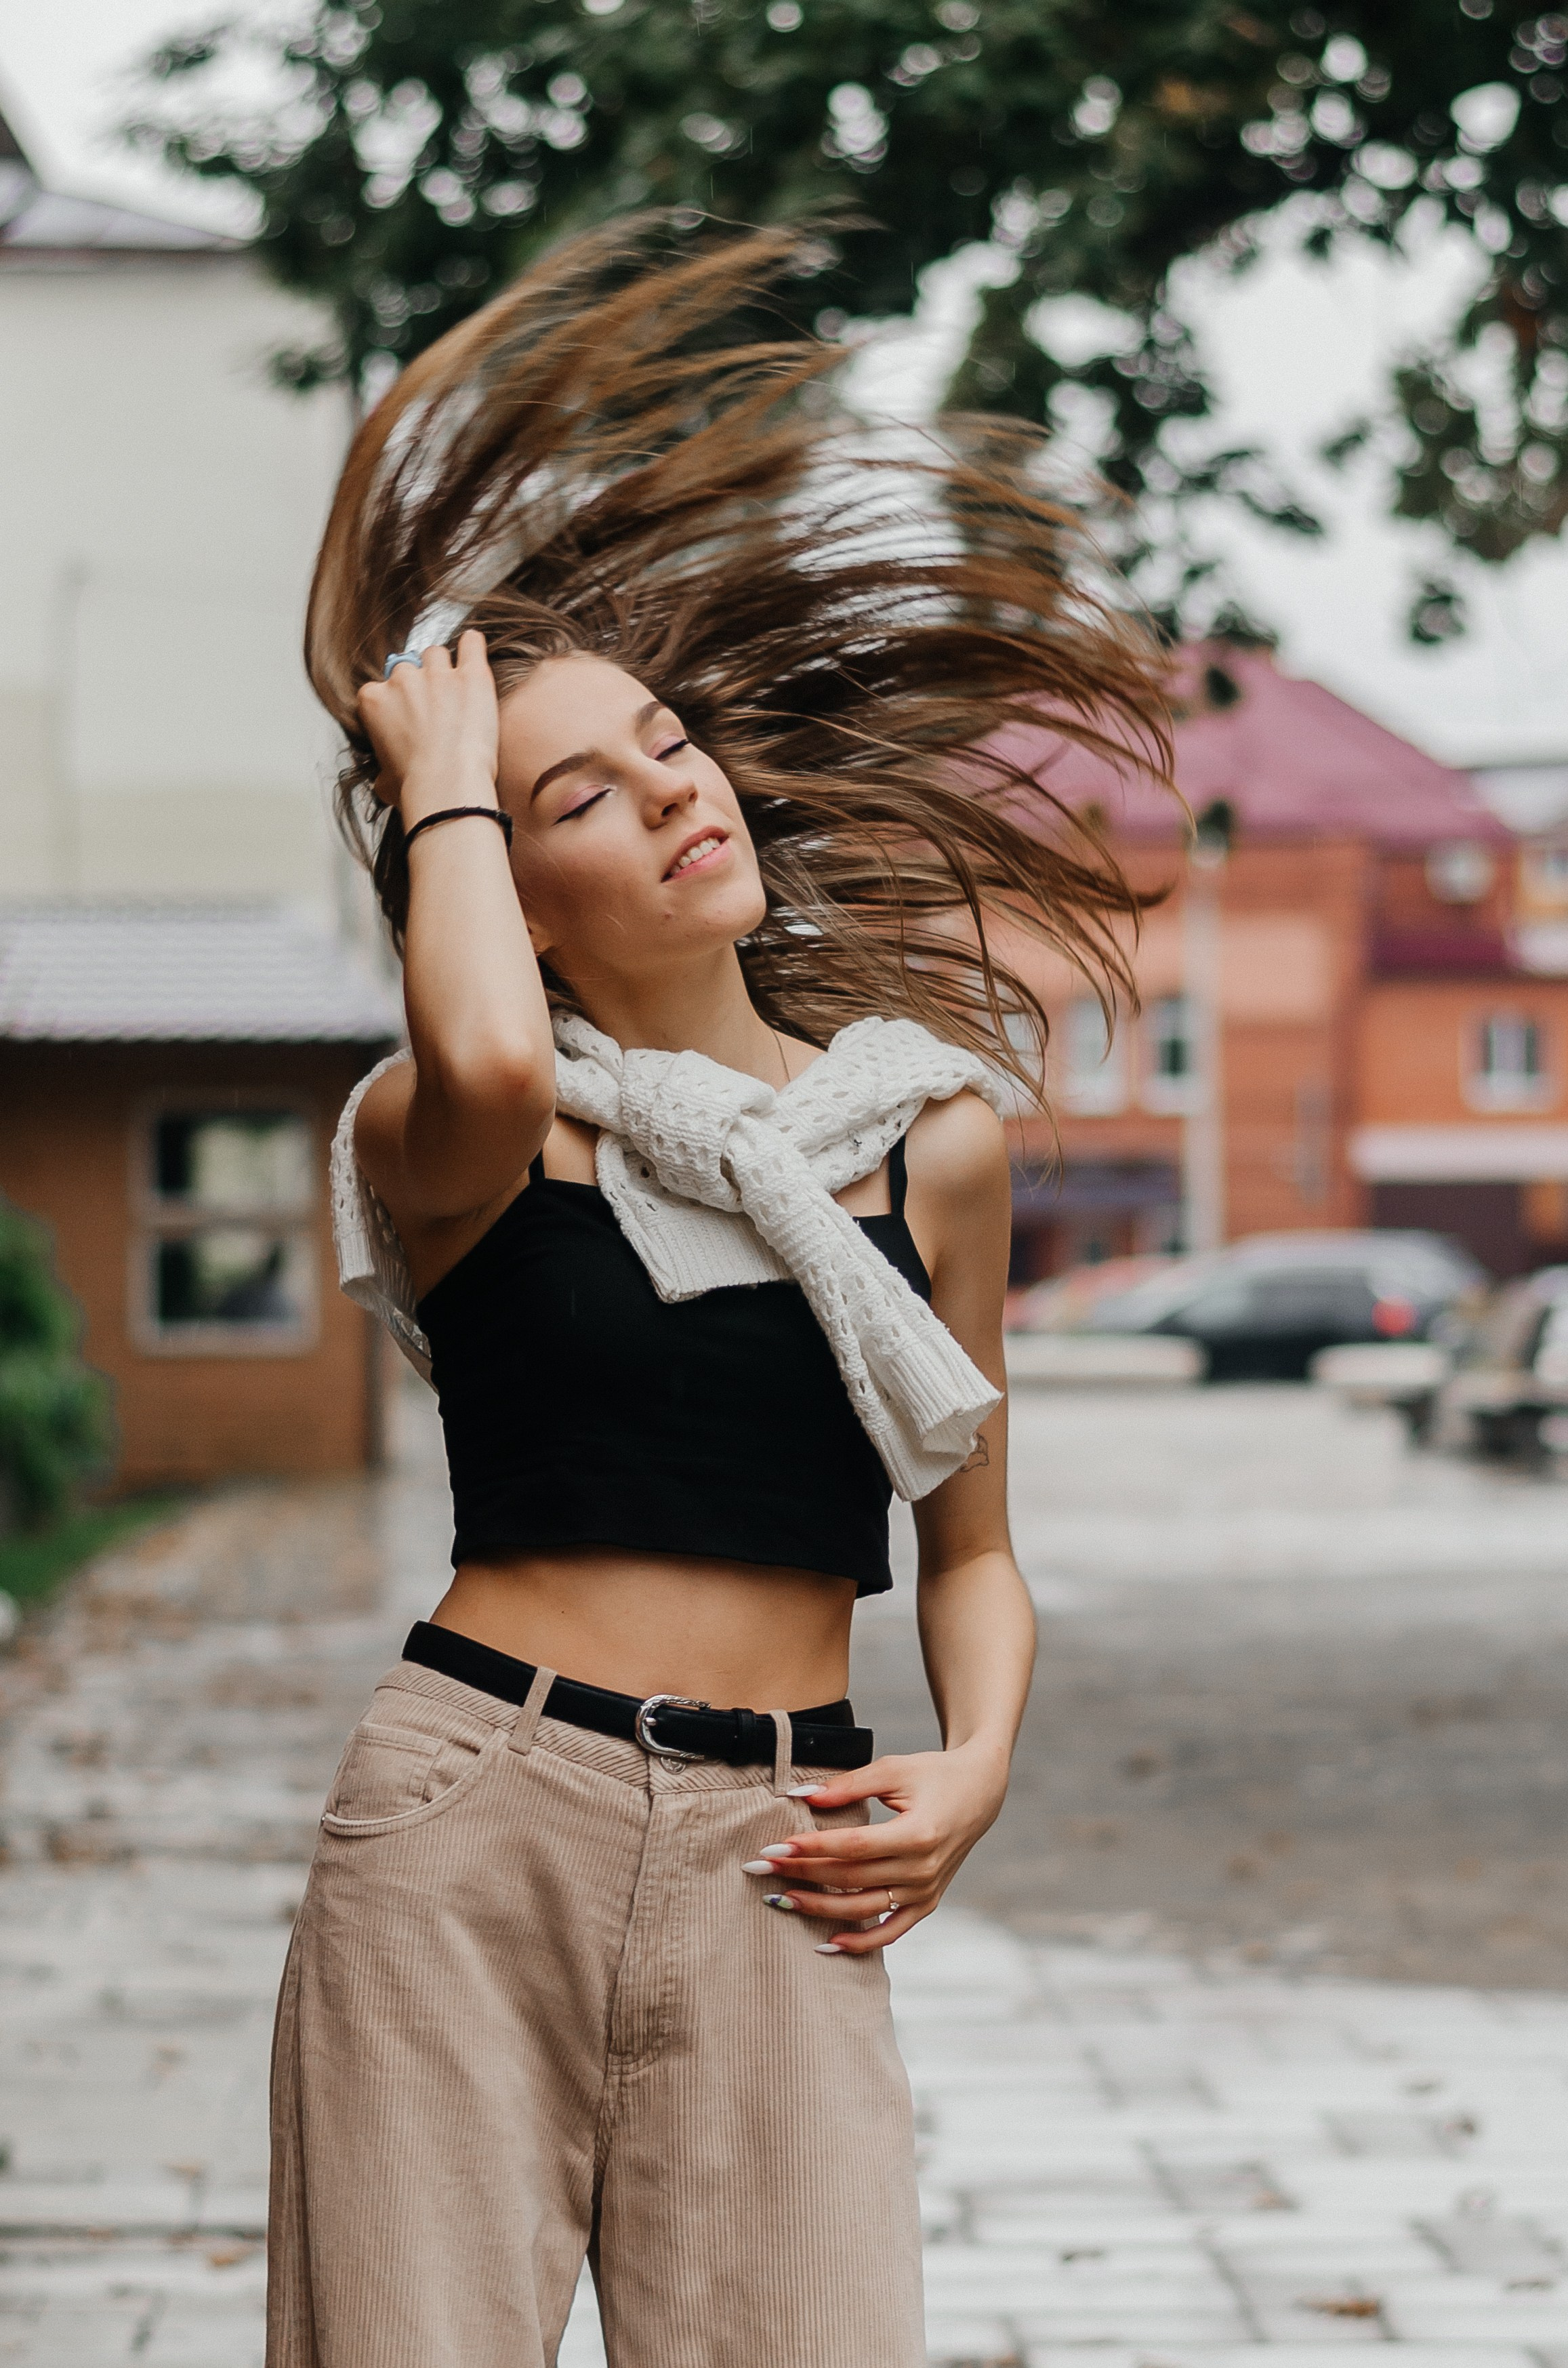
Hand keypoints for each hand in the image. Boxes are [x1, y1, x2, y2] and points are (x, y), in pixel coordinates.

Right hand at [356, 629, 499, 824]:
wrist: (448, 784)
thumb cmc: (416, 787)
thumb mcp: (384, 782)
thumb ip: (382, 769)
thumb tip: (386, 779)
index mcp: (374, 700)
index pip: (380, 689)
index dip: (396, 704)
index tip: (408, 720)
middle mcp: (402, 679)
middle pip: (409, 668)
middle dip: (420, 685)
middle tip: (435, 709)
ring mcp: (438, 674)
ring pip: (436, 654)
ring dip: (444, 667)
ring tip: (456, 688)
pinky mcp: (471, 675)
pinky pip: (472, 644)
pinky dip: (473, 646)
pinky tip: (473, 651)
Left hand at [743, 1742, 1007, 1954]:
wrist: (979, 1791)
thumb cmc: (933, 1773)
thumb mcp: (893, 1770)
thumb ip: (846, 1785)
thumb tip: (800, 1797)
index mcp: (918, 1834)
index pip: (853, 1847)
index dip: (813, 1848)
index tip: (776, 1845)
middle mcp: (923, 1869)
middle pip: (852, 1878)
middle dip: (803, 1874)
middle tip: (763, 1867)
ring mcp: (926, 1891)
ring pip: (864, 1909)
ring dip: (820, 1908)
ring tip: (781, 1900)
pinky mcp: (927, 1902)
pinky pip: (892, 1931)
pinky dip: (861, 1942)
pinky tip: (826, 1943)